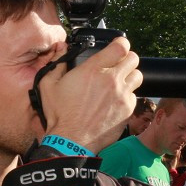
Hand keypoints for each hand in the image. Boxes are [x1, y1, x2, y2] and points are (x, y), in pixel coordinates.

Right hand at [38, 37, 141, 153]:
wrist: (71, 141)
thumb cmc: (59, 114)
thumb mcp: (48, 84)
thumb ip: (57, 63)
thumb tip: (61, 48)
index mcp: (93, 69)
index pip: (121, 46)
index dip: (121, 44)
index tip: (118, 46)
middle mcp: (111, 80)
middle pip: (133, 59)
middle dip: (127, 59)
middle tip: (118, 65)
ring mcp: (122, 96)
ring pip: (137, 77)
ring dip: (129, 77)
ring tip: (118, 83)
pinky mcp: (127, 110)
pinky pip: (134, 97)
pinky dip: (127, 97)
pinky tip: (115, 101)